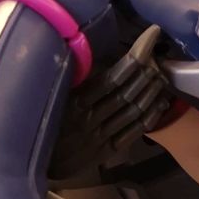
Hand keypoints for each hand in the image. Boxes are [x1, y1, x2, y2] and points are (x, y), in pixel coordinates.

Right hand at [48, 25, 170, 178]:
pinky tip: (161, 102)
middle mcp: (93, 118)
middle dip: (148, 71)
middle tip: (159, 57)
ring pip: (136, 110)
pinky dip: (152, 115)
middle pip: (129, 91)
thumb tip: (93, 54)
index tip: (151, 35)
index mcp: (77, 101)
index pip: (115, 76)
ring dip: (153, 91)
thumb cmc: (41, 123)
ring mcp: (102, 136)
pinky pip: (136, 131)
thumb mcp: (52, 97)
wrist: (35, 164)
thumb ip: (74, 80)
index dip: (137, 55)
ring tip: (163, 76)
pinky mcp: (108, 151)